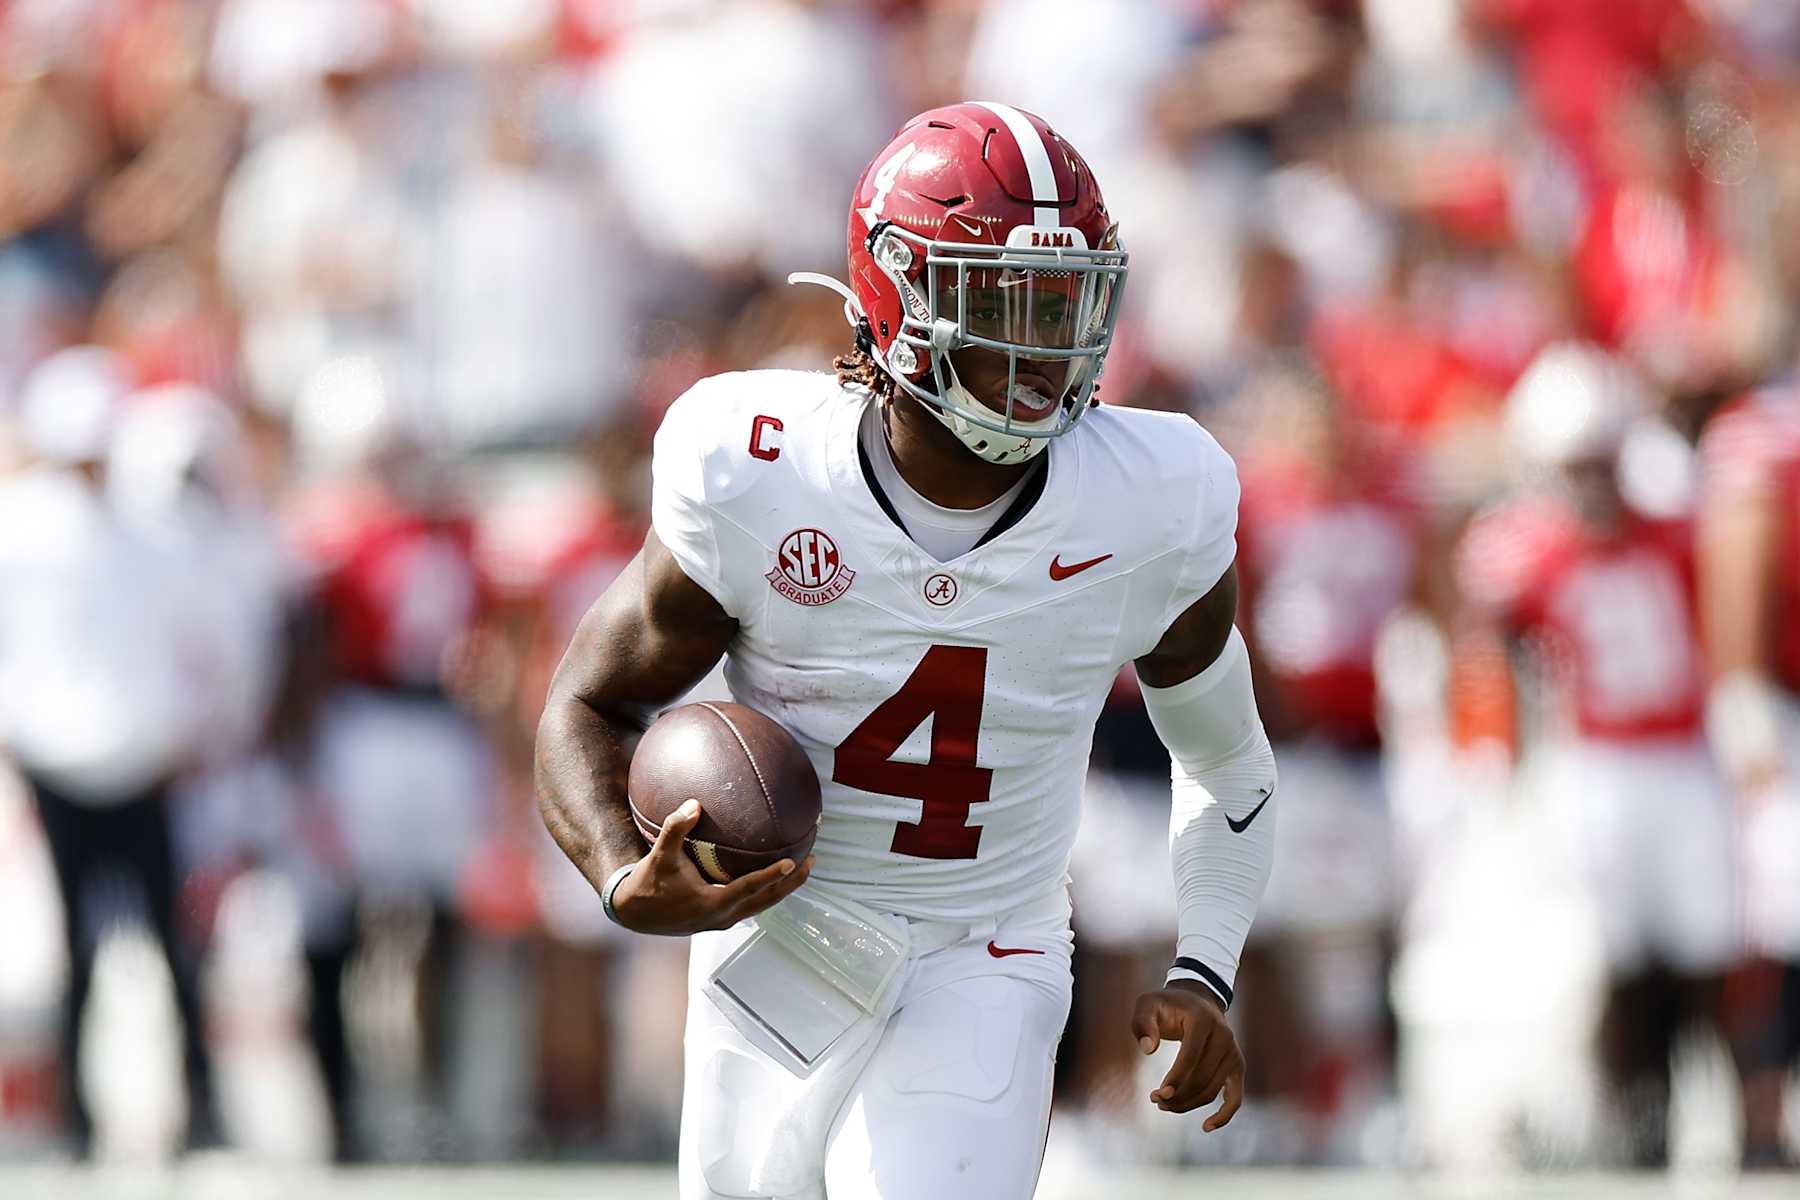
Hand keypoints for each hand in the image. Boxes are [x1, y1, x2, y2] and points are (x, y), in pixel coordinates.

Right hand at [611, 799, 813, 934]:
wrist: (635, 913)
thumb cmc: (648, 883)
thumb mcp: (659, 855)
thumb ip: (675, 829)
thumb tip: (694, 804)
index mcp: (712, 903)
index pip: (749, 888)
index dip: (772, 875)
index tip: (792, 861)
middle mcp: (722, 916)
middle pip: (766, 900)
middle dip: (791, 883)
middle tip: (811, 862)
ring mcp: (723, 920)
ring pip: (761, 905)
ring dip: (783, 888)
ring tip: (802, 868)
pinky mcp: (719, 919)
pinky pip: (751, 904)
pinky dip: (766, 890)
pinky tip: (773, 875)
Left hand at [1131, 982, 1244, 1128]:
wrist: (1197, 1002)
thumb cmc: (1168, 1006)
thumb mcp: (1148, 1004)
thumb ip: (1142, 1022)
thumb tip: (1148, 1049)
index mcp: (1203, 1021)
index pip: (1191, 1056)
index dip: (1174, 1079)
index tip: (1156, 1094)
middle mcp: (1224, 1037)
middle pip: (1201, 1078)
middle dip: (1177, 1095)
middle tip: (1155, 1099)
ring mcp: (1233, 1053)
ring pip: (1212, 1091)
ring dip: (1188, 1104)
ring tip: (1164, 1105)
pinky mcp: (1237, 1067)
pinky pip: (1235, 1097)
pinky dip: (1223, 1115)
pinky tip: (1206, 1127)